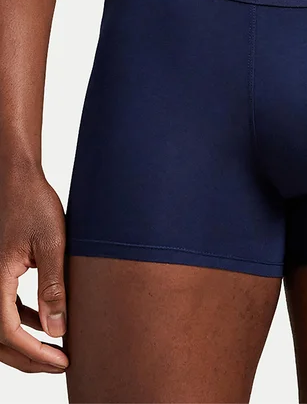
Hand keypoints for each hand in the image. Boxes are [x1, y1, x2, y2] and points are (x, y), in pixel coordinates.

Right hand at [0, 162, 68, 371]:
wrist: (18, 180)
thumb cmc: (34, 204)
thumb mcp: (52, 244)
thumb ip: (53, 286)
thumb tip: (57, 329)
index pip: (7, 330)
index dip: (33, 352)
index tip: (61, 360)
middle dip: (28, 357)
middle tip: (60, 364)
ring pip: (0, 325)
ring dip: (25, 342)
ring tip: (56, 349)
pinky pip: (4, 308)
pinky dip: (22, 321)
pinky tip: (45, 322)